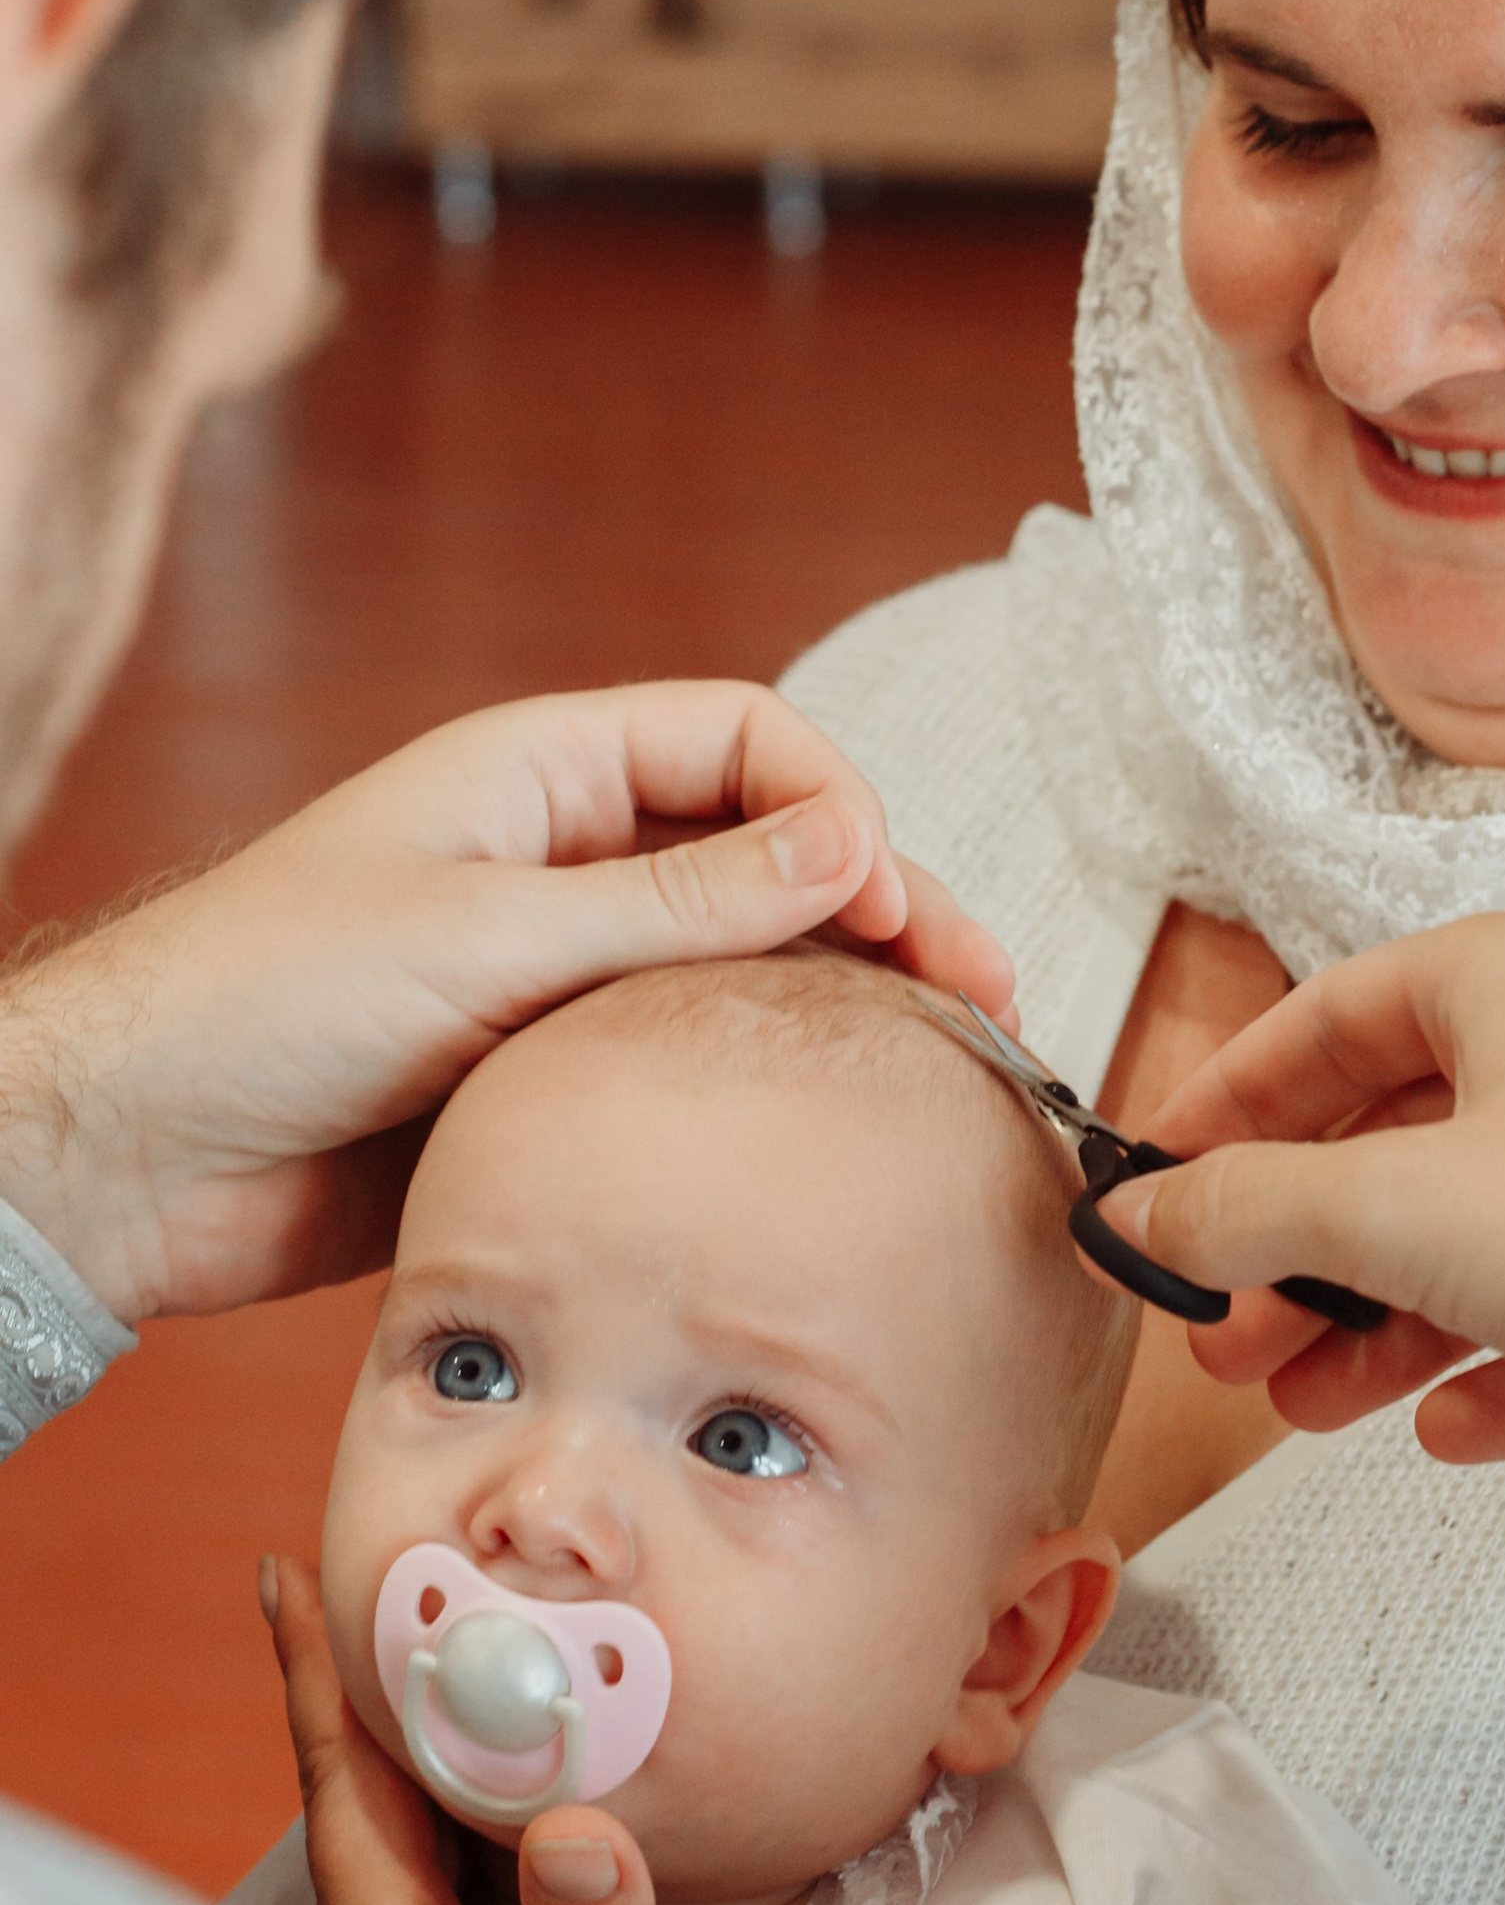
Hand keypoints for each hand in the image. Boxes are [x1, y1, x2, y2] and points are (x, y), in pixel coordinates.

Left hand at [0, 683, 1014, 1325]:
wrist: (122, 1160)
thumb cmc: (259, 1000)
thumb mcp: (487, 934)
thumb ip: (677, 901)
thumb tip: (851, 844)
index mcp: (544, 778)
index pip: (745, 743)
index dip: (839, 807)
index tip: (897, 899)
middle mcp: (566, 866)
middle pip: (770, 859)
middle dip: (884, 913)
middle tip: (983, 998)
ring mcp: (562, 980)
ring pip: (742, 974)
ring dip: (840, 1008)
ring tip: (941, 1072)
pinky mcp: (551, 1089)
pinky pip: (686, 1076)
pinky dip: (767, 1096)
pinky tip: (832, 1138)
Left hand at [271, 1548, 665, 1904]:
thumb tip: (582, 1828)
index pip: (348, 1789)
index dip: (319, 1679)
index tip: (283, 1578)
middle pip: (373, 1792)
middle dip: (377, 1683)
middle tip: (392, 1574)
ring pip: (416, 1834)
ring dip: (432, 1742)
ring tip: (456, 1648)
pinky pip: (456, 1877)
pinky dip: (477, 1804)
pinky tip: (525, 1785)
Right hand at [1128, 909, 1504, 1460]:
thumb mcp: (1394, 1206)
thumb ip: (1251, 1213)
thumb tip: (1143, 1218)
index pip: (1337, 1017)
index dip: (1238, 1101)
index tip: (1171, 1180)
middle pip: (1412, 1141)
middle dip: (1308, 1252)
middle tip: (1230, 1335)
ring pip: (1495, 1236)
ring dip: (1390, 1324)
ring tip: (1308, 1405)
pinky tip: (1453, 1433)